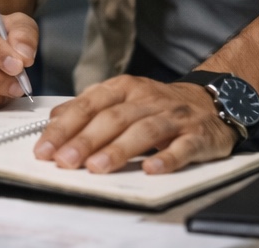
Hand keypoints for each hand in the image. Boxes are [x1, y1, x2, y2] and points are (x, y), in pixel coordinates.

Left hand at [33, 75, 237, 173]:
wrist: (213, 102)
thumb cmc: (158, 105)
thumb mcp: (123, 97)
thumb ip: (89, 107)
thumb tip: (53, 120)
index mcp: (124, 88)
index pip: (89, 105)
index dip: (65, 127)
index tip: (45, 147)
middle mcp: (147, 99)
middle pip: (113, 118)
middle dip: (86, 140)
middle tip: (65, 160)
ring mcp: (173, 117)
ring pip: (144, 131)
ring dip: (119, 150)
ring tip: (96, 167)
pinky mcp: (197, 136)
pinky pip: (182, 147)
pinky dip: (167, 158)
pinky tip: (151, 169)